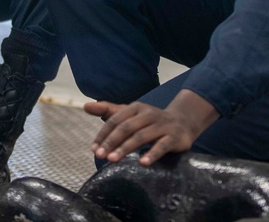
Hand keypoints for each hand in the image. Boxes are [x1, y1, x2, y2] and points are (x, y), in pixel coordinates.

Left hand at [84, 90, 218, 165]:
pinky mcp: (174, 137)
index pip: (116, 120)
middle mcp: (148, 114)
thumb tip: (85, 106)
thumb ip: (108, 110)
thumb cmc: (149, 120)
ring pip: (141, 136)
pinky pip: (162, 146)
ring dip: (126, 148)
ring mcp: (162, 125)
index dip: (104, 134)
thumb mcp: (129, 114)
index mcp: (136, 108)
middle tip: (100, 155)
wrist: (182, 122)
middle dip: (112, 142)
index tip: (94, 148)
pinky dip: (152, 154)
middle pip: (127, 127)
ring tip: (113, 160)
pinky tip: (143, 163)